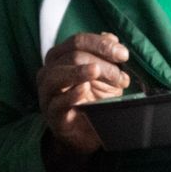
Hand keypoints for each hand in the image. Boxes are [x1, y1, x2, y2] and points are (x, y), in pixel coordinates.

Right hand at [37, 32, 130, 157]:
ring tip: (97, 71)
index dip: (101, 44)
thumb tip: (111, 37)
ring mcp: (47, 93)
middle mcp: (49, 72)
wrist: (87, 134)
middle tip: (121, 77)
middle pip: (72, 56)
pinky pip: (58, 101)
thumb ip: (106, 56)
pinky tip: (84, 89)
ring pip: (59, 74)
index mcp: (60, 58)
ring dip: (82, 72)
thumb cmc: (94, 100)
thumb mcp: (105, 76)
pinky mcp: (52, 114)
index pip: (78, 41)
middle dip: (101, 63)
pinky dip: (71, 94)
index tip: (123, 54)